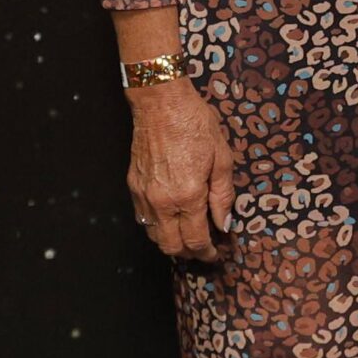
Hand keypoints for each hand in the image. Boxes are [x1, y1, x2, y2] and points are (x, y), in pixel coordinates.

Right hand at [126, 80, 234, 262]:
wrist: (161, 103)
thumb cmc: (195, 124)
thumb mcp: (221, 158)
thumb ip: (223, 196)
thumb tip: (224, 223)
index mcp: (187, 196)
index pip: (196, 240)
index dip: (207, 252)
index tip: (216, 254)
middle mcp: (161, 202)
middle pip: (171, 246)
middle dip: (188, 253)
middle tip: (204, 249)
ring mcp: (143, 196)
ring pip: (153, 236)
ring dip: (171, 241)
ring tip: (188, 235)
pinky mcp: (133, 186)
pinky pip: (143, 218)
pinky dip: (157, 226)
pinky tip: (171, 218)